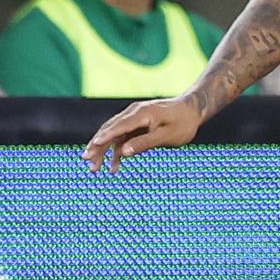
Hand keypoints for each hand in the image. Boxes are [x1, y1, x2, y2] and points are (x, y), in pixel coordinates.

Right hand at [82, 95, 203, 172]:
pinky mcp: (135, 126)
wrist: (192, 110)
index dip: (104, 138)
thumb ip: (145, 143)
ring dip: (103, 152)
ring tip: (95, 169)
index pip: (118, 126)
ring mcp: (133, 119)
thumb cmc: (182, 123)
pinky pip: (121, 139)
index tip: (91, 148)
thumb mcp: (167, 136)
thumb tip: (124, 153)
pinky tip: (113, 168)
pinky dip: (116, 153)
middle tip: (87, 162)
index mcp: (141, 113)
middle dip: (97, 147)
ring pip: (113, 136)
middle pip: (110, 130)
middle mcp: (133, 113)